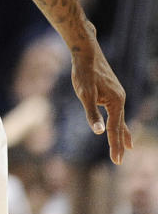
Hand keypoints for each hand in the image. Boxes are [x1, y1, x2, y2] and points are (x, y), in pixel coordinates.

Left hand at [70, 37, 132, 163]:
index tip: (116, 161)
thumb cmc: (83, 72)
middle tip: (119, 161)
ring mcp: (117, 94)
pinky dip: (119, 120)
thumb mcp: (85, 94)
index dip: (114, 145)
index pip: (114, 129)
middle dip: (120, 143)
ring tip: (129, 146)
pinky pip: (116, 110)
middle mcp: (119, 99)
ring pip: (120, 118)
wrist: (86, 51)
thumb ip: (92, 114)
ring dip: (123, 133)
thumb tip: (99, 132)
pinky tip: (117, 122)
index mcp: (115, 102)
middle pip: (120, 126)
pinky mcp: (111, 91)